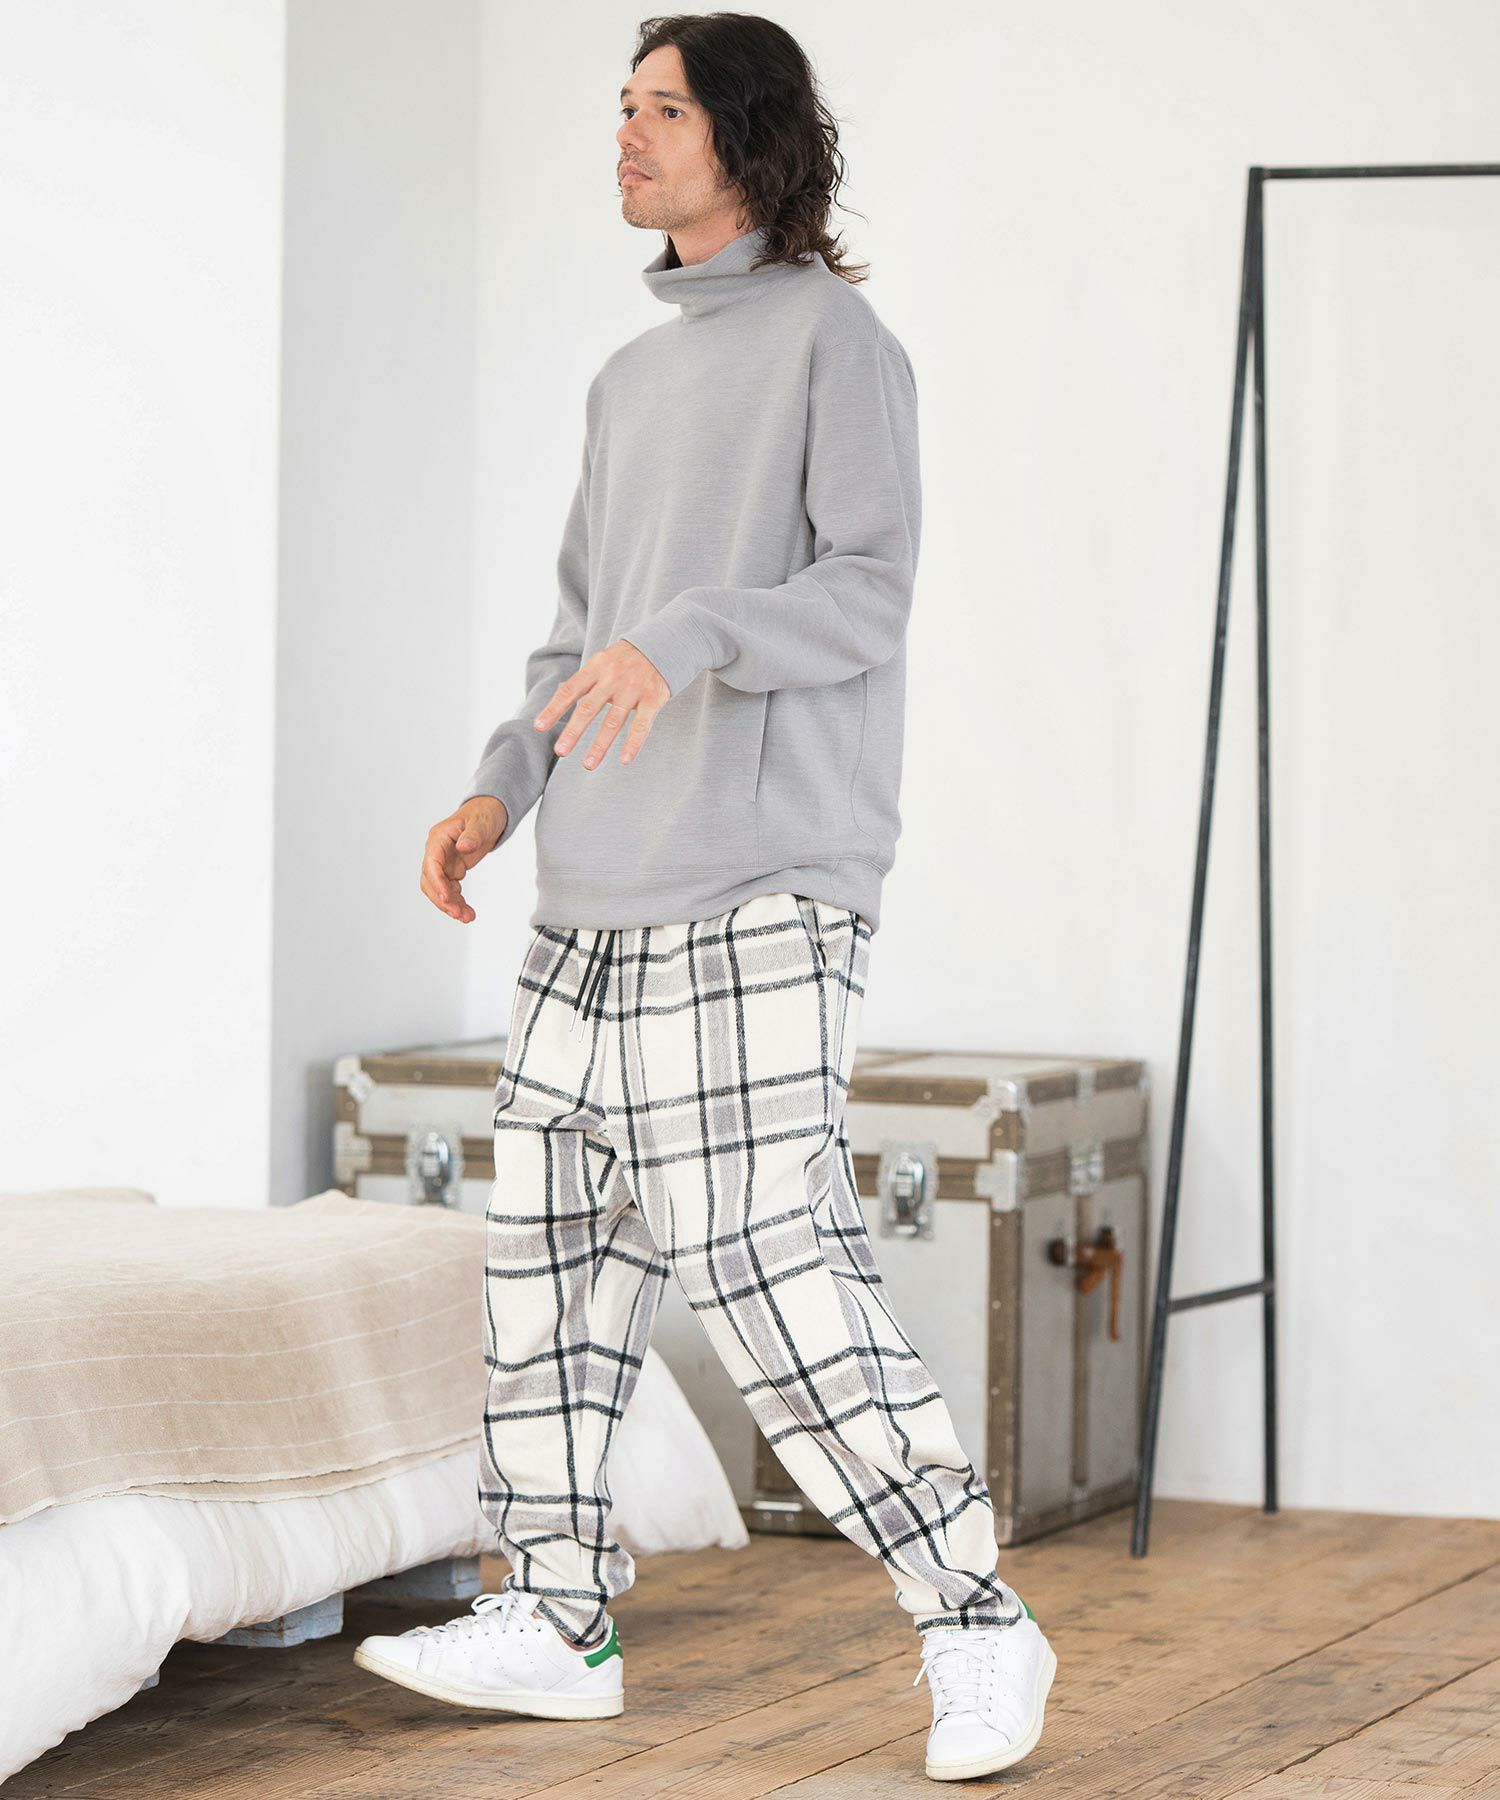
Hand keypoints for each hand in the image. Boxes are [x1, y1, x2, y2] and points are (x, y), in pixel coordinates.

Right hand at [421, 796, 506, 922]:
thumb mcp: (481, 822)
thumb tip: (463, 846)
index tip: (447, 897)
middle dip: (442, 899)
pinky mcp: (451, 870)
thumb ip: (473, 835)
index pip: (431, 863)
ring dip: (450, 905)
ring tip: (467, 917)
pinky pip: (449, 890)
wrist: (490, 813)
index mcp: (439, 838)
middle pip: (430, 881)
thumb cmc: (484, 814)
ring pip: (438, 890)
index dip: (437, 882)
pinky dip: (457, 902)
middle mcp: (436, 851)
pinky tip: (467, 912)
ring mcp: (443, 862)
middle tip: (458, 914)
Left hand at [535, 640, 668, 768]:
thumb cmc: (626, 659)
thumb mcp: (603, 661)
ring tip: (589, 764)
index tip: (540, 727)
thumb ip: (585, 679)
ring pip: (614, 721)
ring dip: (600, 745)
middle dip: (573, 731)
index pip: (571, 690)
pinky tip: (625, 759)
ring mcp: (634, 689)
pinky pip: (642, 725)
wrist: (664, 643)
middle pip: (589, 708)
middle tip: (561, 752)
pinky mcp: (653, 699)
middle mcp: (613, 678)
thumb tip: (559, 694)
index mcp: (596, 667)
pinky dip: (634, 743)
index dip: (554, 708)